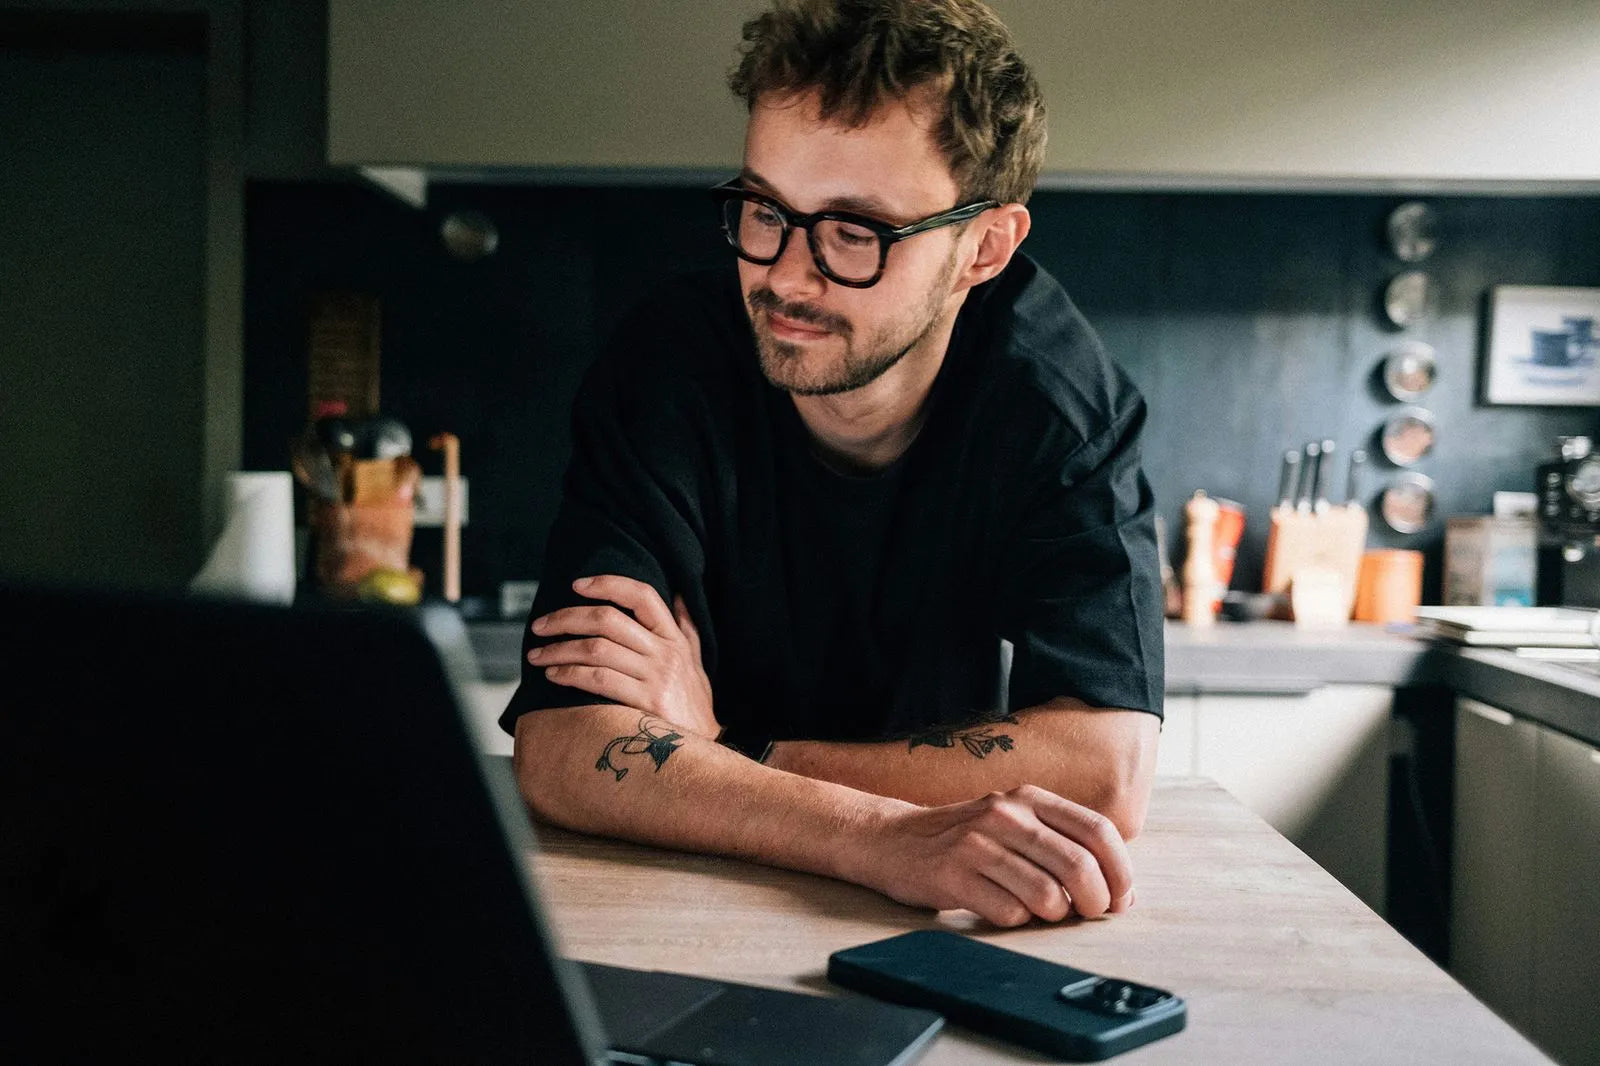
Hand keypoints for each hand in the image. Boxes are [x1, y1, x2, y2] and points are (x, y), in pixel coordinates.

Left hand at [528, 575, 718, 738]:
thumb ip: (685, 626)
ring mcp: (656, 677)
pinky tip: (554, 675)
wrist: (708, 747)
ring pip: (597, 650)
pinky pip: (599, 680)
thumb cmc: (695, 703)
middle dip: (567, 618)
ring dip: (559, 649)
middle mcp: (665, 652)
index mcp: (674, 638)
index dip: (608, 584)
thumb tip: (676, 593)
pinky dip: (571, 674)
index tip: (577, 586)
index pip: (642, 596)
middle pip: (608, 620)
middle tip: (540, 626)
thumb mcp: (696, 660)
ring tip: (538, 655)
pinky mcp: (646, 703)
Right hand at [849, 784, 1134, 927]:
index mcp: (1028, 798)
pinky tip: (1002, 908)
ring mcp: (977, 843)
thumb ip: (1061, 843)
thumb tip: (1119, 888)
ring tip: (1041, 911)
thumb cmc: (964, 838)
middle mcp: (1005, 814)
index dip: (1120, 870)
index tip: (1121, 897)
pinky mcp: (953, 875)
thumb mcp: (1013, 821)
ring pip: (1047, 896)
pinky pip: (1009, 913)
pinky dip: (1015, 920)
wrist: (891, 840)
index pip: (1097, 830)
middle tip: (1089, 913)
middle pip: (1079, 866)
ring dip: (1054, 915)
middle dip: (1095, 901)